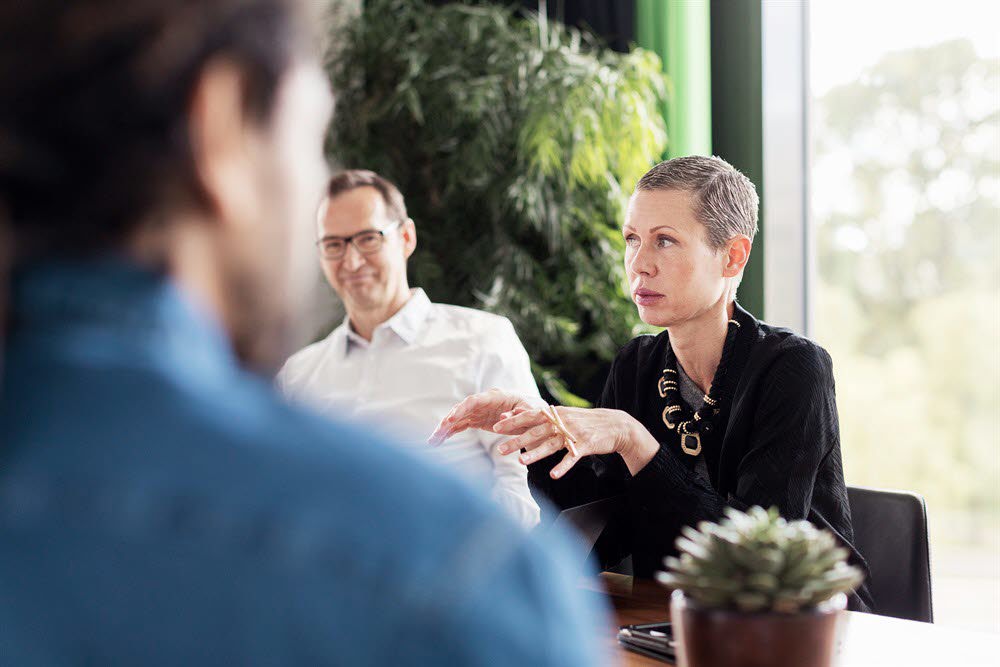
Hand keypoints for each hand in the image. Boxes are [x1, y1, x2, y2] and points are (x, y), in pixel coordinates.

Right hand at [427, 389, 533, 445]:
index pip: (473, 401)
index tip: (450, 420)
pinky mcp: (477, 419)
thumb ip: (518, 414)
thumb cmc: (533, 410)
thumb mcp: (530, 412)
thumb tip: (504, 417)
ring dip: (444, 429)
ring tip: (432, 442)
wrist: (534, 414)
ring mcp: (478, 411)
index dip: (461, 410)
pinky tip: (439, 441)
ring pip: (457, 418)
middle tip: (436, 434)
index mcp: (494, 397)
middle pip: (461, 410)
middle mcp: (483, 402)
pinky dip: (450, 433)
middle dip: (447, 421)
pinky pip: (460, 426)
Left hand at [491, 406, 657, 478]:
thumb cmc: (584, 421)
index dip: (513, 422)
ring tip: (520, 462)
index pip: (530, 416)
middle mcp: (562, 422)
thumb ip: (541, 417)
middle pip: (536, 432)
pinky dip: (562, 467)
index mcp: (555, 413)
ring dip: (535, 454)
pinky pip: (571, 458)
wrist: (615, 424)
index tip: (496, 427)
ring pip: (550, 445)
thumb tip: (516, 415)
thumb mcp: (563, 415)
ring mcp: (573, 434)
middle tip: (500, 449)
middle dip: (517, 440)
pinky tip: (553, 475)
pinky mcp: (585, 445)